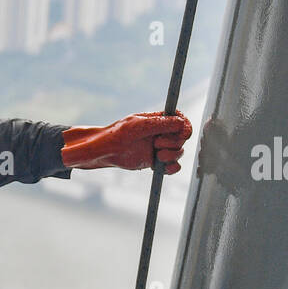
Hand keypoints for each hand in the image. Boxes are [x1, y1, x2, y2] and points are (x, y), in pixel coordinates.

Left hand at [61, 111, 192, 174]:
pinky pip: (172, 166)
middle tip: (157, 143)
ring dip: (172, 155)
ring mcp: (157, 148)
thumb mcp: (138, 126)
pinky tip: (163, 168)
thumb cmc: (115, 134)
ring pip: (178, 152)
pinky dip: (172, 168)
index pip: (180, 120)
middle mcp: (159, 133)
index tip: (182, 132)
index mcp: (157, 120)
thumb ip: (159, 124)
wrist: (102, 152)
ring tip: (157, 156)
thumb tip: (181, 122)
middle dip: (174, 142)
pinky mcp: (153, 162)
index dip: (185, 127)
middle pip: (182, 138)